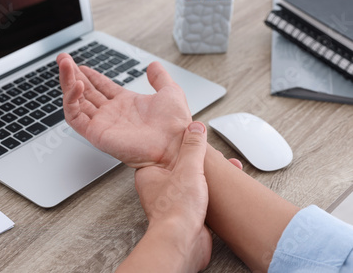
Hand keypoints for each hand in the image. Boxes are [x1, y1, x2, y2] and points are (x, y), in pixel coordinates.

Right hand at [57, 53, 190, 168]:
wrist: (175, 143)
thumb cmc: (175, 124)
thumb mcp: (170, 91)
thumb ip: (160, 77)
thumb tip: (153, 65)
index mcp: (126, 103)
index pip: (100, 87)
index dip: (89, 75)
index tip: (78, 65)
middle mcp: (111, 113)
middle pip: (85, 92)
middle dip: (72, 75)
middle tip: (63, 59)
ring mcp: (102, 123)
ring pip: (76, 102)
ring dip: (67, 83)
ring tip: (64, 65)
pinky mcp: (96, 133)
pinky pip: (76, 117)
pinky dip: (71, 101)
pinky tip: (76, 86)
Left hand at [127, 122, 210, 271]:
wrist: (183, 243)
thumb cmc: (176, 211)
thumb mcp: (188, 168)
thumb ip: (192, 147)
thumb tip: (195, 128)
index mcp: (149, 174)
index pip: (162, 152)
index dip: (177, 144)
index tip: (191, 136)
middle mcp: (157, 188)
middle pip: (178, 166)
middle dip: (197, 160)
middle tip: (210, 154)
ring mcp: (172, 201)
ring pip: (190, 182)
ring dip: (206, 176)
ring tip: (222, 168)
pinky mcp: (186, 214)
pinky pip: (199, 197)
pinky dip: (211, 191)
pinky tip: (222, 189)